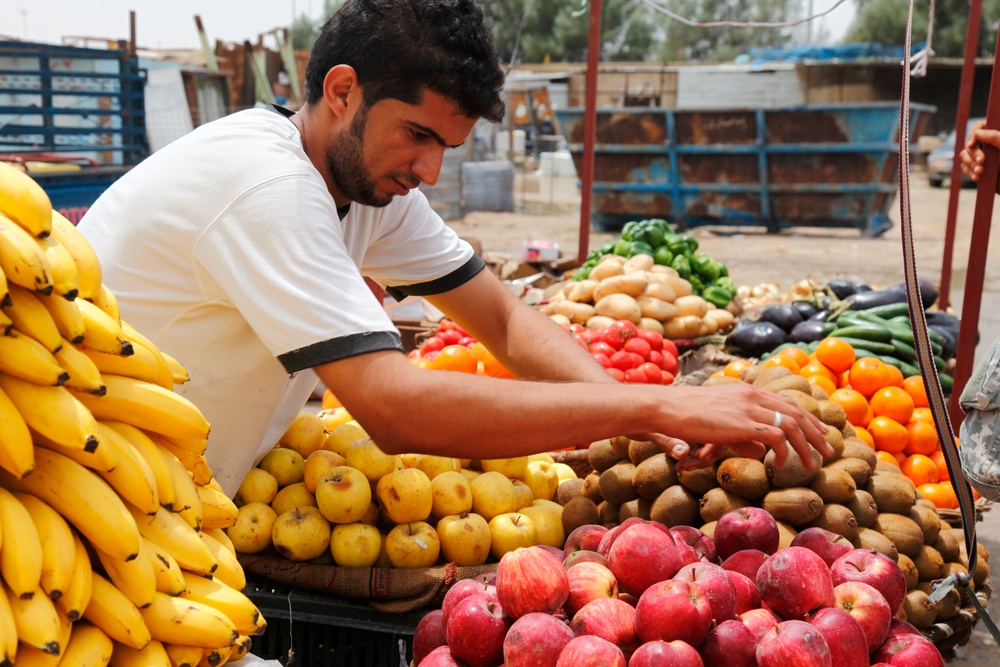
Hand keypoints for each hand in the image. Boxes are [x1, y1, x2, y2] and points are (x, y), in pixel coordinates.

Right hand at [649, 382, 832, 471]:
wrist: (666, 407)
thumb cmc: (685, 415)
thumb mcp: (718, 420)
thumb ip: (741, 432)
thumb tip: (760, 449)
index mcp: (747, 390)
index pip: (786, 402)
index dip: (807, 418)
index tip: (819, 432)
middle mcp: (752, 395)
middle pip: (796, 412)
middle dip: (816, 432)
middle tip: (828, 449)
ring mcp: (749, 408)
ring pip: (792, 425)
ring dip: (807, 446)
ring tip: (813, 464)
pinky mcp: (743, 423)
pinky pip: (776, 437)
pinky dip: (785, 453)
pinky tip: (781, 465)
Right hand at [959, 121, 999, 193]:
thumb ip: (995, 137)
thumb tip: (977, 132)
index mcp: (996, 135)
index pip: (980, 126)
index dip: (973, 134)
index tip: (972, 145)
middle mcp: (988, 143)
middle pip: (969, 142)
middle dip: (973, 153)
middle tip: (982, 161)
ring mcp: (981, 155)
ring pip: (964, 155)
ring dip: (970, 164)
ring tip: (980, 172)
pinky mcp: (977, 167)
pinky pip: (965, 167)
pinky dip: (969, 172)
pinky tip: (977, 177)